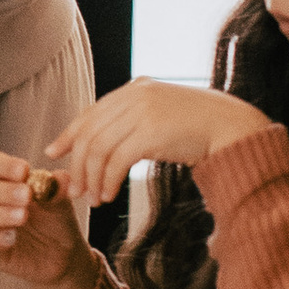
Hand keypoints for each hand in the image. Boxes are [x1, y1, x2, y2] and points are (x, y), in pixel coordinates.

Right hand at [0, 150, 94, 288]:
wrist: (63, 255)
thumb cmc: (56, 220)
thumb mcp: (61, 202)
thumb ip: (59, 188)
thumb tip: (61, 177)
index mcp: (1, 181)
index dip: (3, 165)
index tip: (24, 170)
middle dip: (0, 190)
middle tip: (27, 195)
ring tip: (23, 216)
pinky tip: (13, 237)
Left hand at [48, 78, 268, 212]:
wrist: (232, 128)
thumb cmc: (199, 127)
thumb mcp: (161, 114)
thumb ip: (134, 120)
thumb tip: (104, 143)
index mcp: (135, 89)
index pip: (91, 112)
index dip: (70, 134)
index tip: (55, 152)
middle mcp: (135, 95)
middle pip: (91, 133)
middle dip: (79, 164)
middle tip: (76, 189)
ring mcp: (143, 112)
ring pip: (100, 148)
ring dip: (93, 178)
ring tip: (94, 199)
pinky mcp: (152, 133)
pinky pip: (117, 160)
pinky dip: (108, 181)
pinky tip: (109, 195)